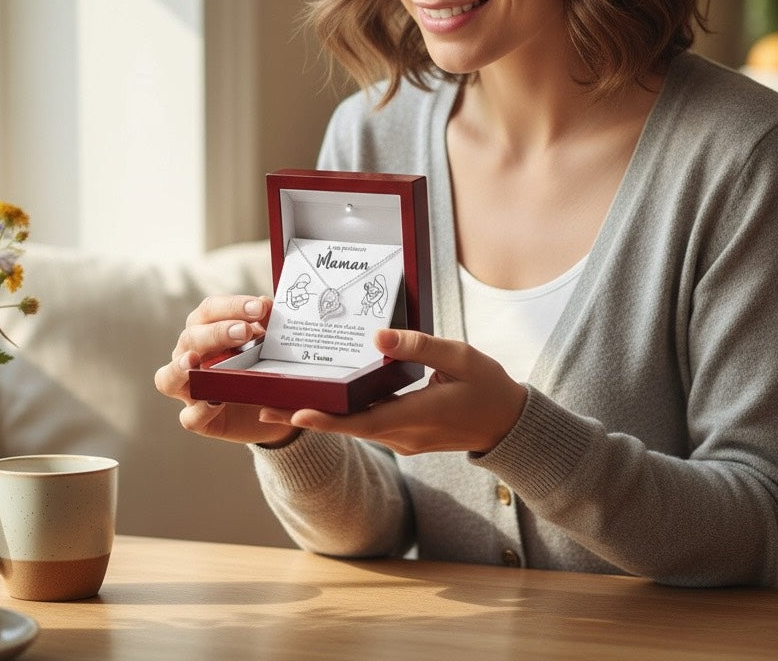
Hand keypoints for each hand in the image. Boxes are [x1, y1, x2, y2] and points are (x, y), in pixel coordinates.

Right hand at [153, 295, 297, 446]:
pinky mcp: (198, 420)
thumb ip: (266, 325)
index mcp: (205, 330)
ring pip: (168, 377)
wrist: (269, 406)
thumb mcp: (267, 343)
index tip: (259, 307)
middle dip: (217, 332)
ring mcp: (188, 389)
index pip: (209, 310)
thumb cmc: (260, 364)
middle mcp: (189, 356)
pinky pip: (189, 417)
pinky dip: (199, 410)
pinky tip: (215, 402)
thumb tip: (265, 303)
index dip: (232, 306)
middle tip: (244, 332)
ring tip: (194, 361)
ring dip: (180, 367)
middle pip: (190, 338)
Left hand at [257, 328, 527, 454]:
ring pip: (355, 429)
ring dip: (323, 417)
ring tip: (286, 404)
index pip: (361, 422)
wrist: (509, 424)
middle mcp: (403, 435)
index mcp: (415, 416)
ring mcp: (404, 439)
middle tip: (267, 409)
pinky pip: (368, 426)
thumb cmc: (487, 386)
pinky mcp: (406, 436)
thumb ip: (419, 346)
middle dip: (308, 418)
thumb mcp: (459, 356)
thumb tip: (379, 337)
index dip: (326, 419)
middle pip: (347, 428)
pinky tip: (330, 400)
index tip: (294, 413)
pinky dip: (344, 416)